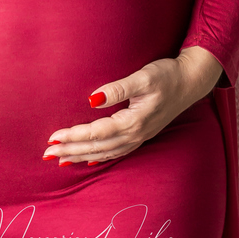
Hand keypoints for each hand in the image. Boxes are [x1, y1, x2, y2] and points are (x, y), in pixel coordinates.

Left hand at [43, 47, 223, 165]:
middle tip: (47, 154)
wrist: (191, 80)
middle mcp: (136, 134)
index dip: (73, 136)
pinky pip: (117, 152)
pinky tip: (89, 161)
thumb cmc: (167, 75)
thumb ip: (118, 89)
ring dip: (82, 157)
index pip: (96, 132)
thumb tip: (92, 100)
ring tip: (60, 161)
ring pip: (105, 153)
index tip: (52, 137)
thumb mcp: (143, 77)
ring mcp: (139, 137)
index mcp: (133, 121)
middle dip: (71, 151)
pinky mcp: (141, 134)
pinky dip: (100, 158)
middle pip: (97, 147)